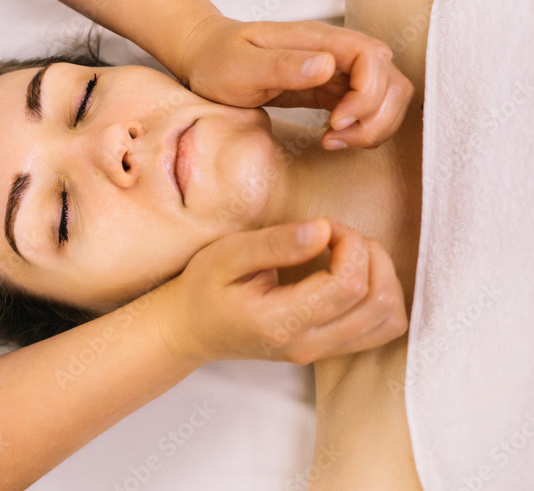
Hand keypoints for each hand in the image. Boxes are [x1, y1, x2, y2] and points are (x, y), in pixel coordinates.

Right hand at [148, 218, 407, 365]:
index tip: (326, 226)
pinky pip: (380, 328)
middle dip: (370, 255)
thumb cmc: (202, 288)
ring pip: (388, 319)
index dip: (351, 245)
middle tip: (336, 236)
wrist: (190, 330)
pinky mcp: (328, 349)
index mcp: (281, 321)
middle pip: (378, 303)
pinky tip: (352, 275)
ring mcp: (321, 352)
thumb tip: (322, 230)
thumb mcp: (227, 255)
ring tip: (347, 254)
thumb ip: (274, 244)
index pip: (348, 286)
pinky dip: (380, 296)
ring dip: (381, 277)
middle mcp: (308, 344)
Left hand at [177, 16, 413, 149]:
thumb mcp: (240, 66)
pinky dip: (360, 129)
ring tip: (333, 142)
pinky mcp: (332, 90)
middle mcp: (337, 51)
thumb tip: (328, 65)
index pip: (374, 58)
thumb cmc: (218, 60)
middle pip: (392, 80)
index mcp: (319, 39)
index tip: (334, 122)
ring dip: (373, 126)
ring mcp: (338, 71)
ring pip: (387, 97)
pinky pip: (366, 109)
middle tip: (335, 139)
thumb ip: (282, 65)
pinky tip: (329, 139)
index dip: (367, 94)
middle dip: (376, 117)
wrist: (206, 58)